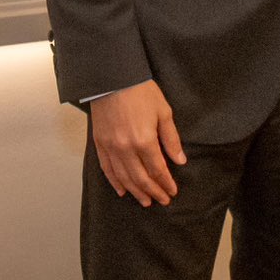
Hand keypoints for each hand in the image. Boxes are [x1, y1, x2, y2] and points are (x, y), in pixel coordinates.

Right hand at [89, 80, 185, 206]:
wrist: (113, 79)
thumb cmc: (141, 92)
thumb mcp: (163, 112)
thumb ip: (171, 139)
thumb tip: (180, 161)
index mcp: (144, 141)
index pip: (157, 170)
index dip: (165, 183)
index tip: (172, 192)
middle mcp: (126, 149)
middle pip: (141, 178)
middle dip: (153, 192)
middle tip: (162, 200)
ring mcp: (111, 148)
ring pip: (124, 178)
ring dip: (136, 192)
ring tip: (145, 201)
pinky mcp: (100, 144)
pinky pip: (107, 169)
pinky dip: (115, 182)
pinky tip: (122, 191)